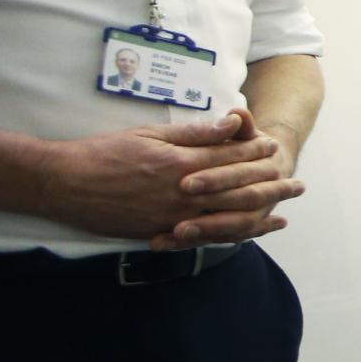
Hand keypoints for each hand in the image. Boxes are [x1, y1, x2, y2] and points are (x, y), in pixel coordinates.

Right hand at [37, 108, 301, 244]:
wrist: (63, 183)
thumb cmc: (104, 153)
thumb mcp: (150, 134)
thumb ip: (193, 133)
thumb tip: (230, 123)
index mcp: (181, 163)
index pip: (229, 157)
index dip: (255, 153)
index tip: (274, 148)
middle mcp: (182, 193)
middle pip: (238, 191)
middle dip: (270, 187)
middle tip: (297, 185)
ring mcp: (172, 217)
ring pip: (226, 219)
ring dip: (258, 218)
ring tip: (283, 217)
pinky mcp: (160, 233)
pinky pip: (203, 238)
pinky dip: (228, 237)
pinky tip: (244, 237)